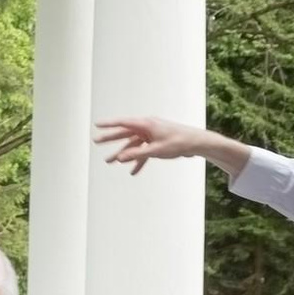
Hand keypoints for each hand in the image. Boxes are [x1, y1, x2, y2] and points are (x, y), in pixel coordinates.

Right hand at [94, 116, 243, 176]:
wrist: (197, 143)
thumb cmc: (178, 142)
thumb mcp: (156, 150)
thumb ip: (136, 154)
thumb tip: (120, 158)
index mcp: (146, 124)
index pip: (123, 123)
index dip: (109, 124)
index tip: (96, 125)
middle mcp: (147, 127)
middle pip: (125, 133)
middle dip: (110, 139)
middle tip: (96, 141)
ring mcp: (152, 135)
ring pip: (133, 144)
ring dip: (123, 153)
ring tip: (109, 161)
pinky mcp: (157, 142)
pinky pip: (143, 151)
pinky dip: (138, 160)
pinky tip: (133, 171)